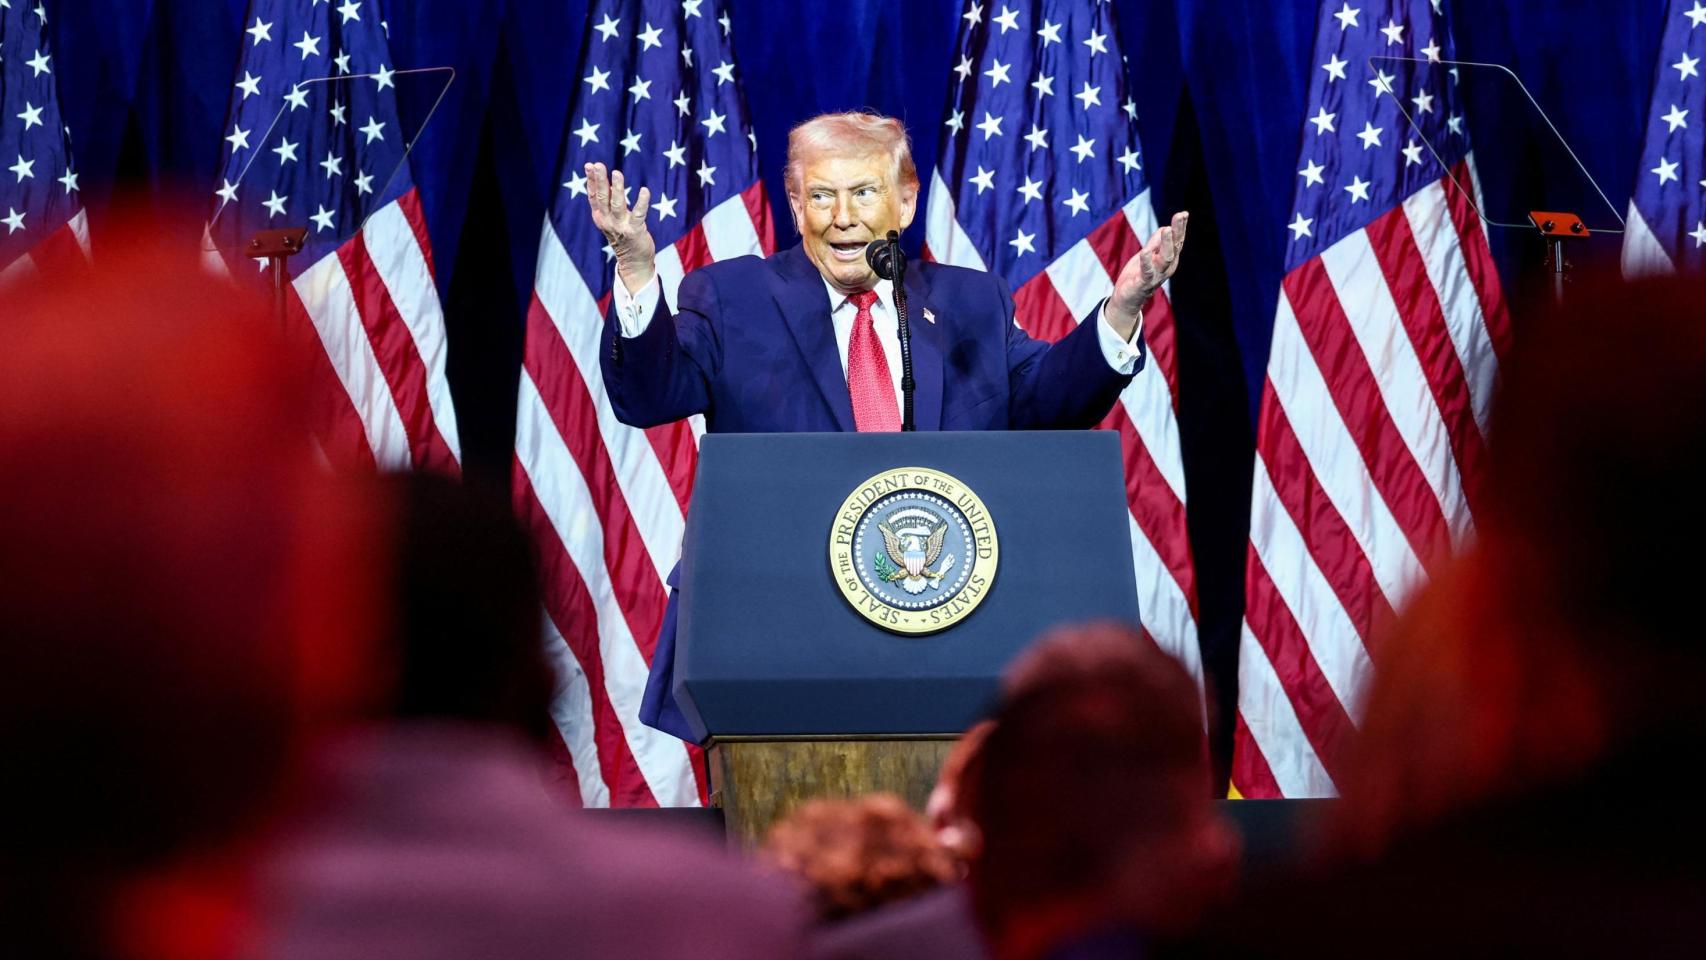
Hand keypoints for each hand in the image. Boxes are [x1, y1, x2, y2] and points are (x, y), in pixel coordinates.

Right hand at [585, 162, 655, 294]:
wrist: (633, 261)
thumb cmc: (624, 235)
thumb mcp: (612, 218)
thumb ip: (610, 202)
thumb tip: (610, 181)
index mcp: (600, 217)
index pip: (593, 196)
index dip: (591, 180)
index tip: (590, 165)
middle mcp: (607, 221)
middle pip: (602, 198)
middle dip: (600, 180)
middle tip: (598, 164)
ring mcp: (620, 226)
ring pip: (617, 204)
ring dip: (617, 188)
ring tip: (617, 173)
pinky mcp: (635, 231)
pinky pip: (639, 214)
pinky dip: (642, 202)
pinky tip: (645, 190)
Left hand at [1107, 211, 1187, 337]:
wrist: (1128, 298)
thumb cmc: (1138, 274)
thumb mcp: (1148, 254)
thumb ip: (1155, 243)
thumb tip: (1165, 228)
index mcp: (1169, 259)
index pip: (1178, 241)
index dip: (1181, 227)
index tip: (1184, 213)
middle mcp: (1167, 267)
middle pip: (1175, 247)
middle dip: (1178, 231)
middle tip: (1180, 216)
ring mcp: (1156, 275)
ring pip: (1166, 258)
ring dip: (1167, 243)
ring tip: (1167, 229)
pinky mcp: (1143, 282)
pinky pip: (1147, 271)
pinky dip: (1146, 261)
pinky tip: (1145, 251)